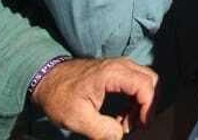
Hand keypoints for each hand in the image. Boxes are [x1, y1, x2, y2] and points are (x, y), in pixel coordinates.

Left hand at [30, 57, 156, 139]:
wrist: (46, 80)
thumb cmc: (59, 96)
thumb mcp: (76, 118)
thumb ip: (101, 130)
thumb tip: (119, 137)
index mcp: (112, 73)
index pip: (145, 85)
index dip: (148, 107)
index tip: (141, 125)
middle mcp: (120, 65)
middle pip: (151, 80)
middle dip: (148, 105)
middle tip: (136, 124)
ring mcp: (119, 67)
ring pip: (145, 81)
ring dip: (141, 104)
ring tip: (125, 123)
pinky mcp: (116, 73)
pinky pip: (136, 83)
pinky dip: (134, 101)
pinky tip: (120, 116)